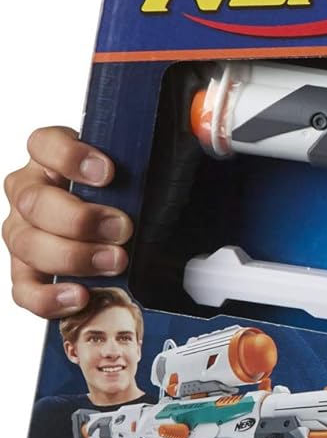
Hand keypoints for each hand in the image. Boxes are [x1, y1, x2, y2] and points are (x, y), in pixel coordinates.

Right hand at [3, 126, 131, 315]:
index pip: (44, 145)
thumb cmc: (126, 197)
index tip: (108, 172)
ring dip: (74, 256)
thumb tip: (191, 141)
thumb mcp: (136, 172)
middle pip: (35, 202)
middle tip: (122, 228)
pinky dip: (49, 297)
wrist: (121, 231)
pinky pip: (24, 289)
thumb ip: (146, 163)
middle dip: (81, 218)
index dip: (70, 156)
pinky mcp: (26, 272)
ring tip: (115, 261)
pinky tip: (80, 295)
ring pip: (28, 244)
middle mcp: (30, 194)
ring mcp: (23, 233)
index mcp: (50, 160)